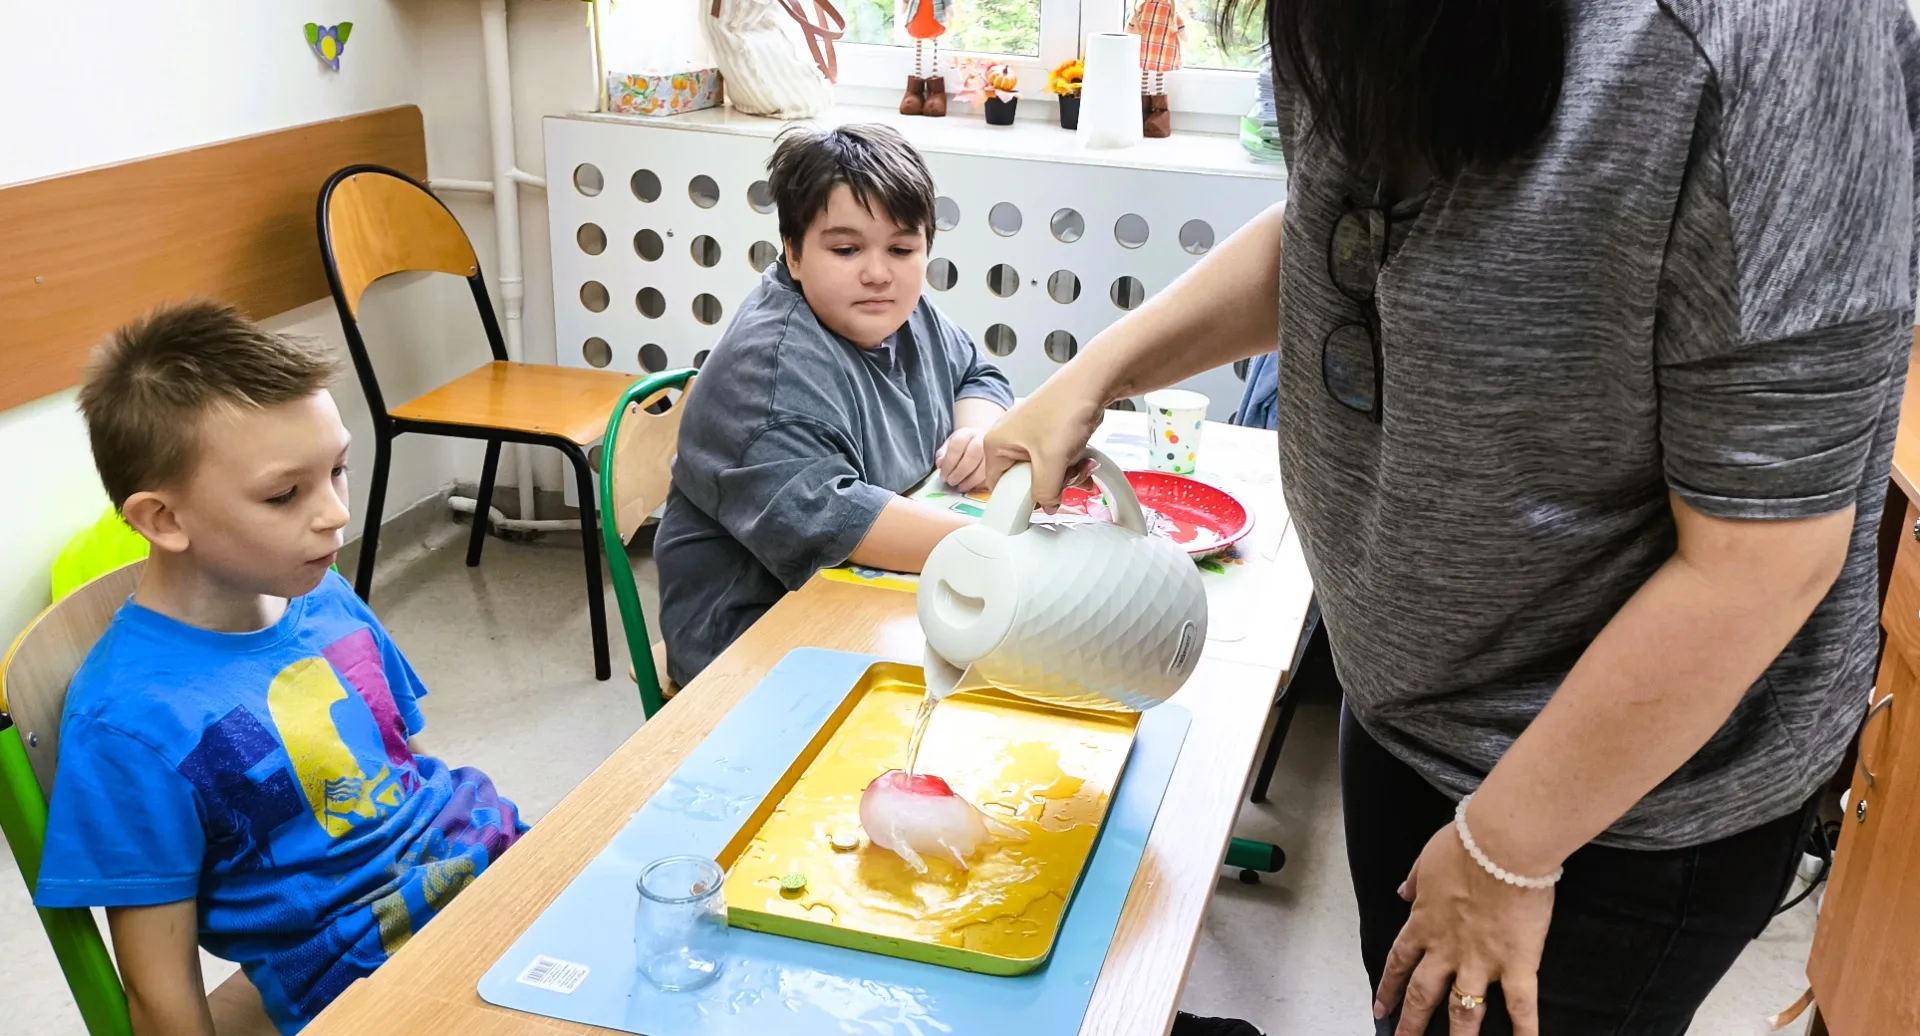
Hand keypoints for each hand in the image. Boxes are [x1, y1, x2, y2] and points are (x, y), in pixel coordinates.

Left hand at [936, 427, 988, 491]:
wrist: (982, 442)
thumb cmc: (964, 446)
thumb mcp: (949, 446)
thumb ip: (943, 454)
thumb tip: (940, 464)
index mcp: (967, 434)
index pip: (957, 444)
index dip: (949, 462)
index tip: (943, 475)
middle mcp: (982, 440)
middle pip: (973, 455)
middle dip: (960, 472)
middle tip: (951, 482)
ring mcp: (993, 451)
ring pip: (985, 466)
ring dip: (971, 480)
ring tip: (960, 487)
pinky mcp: (1000, 463)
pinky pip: (992, 475)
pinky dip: (981, 483)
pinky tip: (972, 487)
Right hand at [981, 374, 1106, 507]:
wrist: (1092, 383)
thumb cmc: (1064, 409)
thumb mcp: (1051, 462)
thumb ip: (1045, 493)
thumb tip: (1047, 506)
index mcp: (995, 444)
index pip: (999, 487)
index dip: (1021, 499)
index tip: (1042, 502)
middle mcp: (1008, 440)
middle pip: (1026, 482)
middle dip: (1053, 484)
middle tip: (1067, 478)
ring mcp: (1029, 437)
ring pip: (1045, 473)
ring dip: (1067, 475)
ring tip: (1081, 465)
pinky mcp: (1047, 435)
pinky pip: (1056, 461)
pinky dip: (1071, 464)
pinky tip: (1085, 461)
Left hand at [1375, 820, 1553, 1035]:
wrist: (1502, 844)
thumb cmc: (1465, 843)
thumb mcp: (1427, 858)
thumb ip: (1415, 880)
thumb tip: (1403, 892)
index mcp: (1424, 922)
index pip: (1400, 962)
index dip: (1389, 987)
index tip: (1380, 1008)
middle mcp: (1447, 949)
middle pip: (1423, 994)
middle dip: (1411, 1023)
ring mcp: (1481, 961)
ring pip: (1464, 1011)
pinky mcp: (1517, 963)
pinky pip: (1521, 1005)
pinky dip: (1525, 1031)